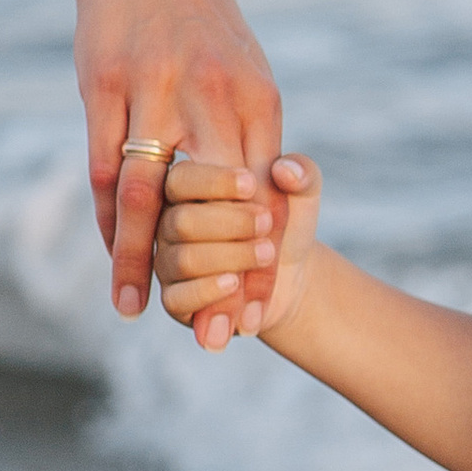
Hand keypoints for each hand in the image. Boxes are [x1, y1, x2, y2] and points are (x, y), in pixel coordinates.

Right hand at [79, 0, 282, 347]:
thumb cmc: (206, 28)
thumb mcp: (249, 78)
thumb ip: (259, 143)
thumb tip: (273, 208)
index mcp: (258, 103)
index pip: (264, 200)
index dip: (259, 260)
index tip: (255, 313)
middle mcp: (211, 98)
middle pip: (213, 207)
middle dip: (212, 274)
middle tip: (208, 332)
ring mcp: (154, 91)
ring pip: (147, 193)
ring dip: (141, 258)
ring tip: (137, 308)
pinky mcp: (104, 86)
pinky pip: (105, 165)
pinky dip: (109, 216)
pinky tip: (111, 254)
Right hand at [155, 154, 321, 349]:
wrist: (288, 278)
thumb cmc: (283, 228)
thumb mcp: (302, 198)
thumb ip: (302, 175)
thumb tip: (286, 170)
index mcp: (187, 192)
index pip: (181, 179)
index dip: (214, 182)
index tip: (252, 184)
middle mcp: (169, 225)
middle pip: (181, 221)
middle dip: (229, 223)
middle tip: (268, 223)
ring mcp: (169, 263)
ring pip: (184, 260)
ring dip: (230, 257)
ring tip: (267, 254)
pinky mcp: (175, 300)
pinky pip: (177, 299)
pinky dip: (210, 291)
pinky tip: (235, 283)